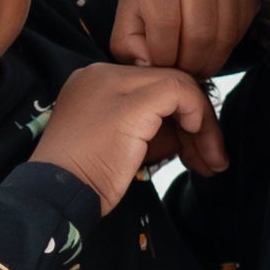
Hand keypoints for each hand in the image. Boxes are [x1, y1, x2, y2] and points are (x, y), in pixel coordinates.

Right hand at [30, 60, 222, 209]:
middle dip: (199, 123)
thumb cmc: (85, 181)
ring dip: (205, 127)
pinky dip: (199, 118)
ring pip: (179, 85)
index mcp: (95, 83)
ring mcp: (113, 83)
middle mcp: (101, 74)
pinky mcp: (129, 102)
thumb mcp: (123, 146)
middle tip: (212, 159)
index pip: (153, 86)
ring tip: (213, 164)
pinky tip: (200, 149)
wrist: (55, 196)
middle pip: (168, 84)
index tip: (196, 149)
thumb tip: (192, 129)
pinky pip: (180, 94)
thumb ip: (152, 129)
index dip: (182, 115)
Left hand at [113, 0, 258, 76]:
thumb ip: (127, 39)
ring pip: (224, 37)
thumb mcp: (130, 0)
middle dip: (188, 64)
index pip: (164, 25)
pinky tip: (209, 46)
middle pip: (199, 34)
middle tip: (179, 71)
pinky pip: (240, 31)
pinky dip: (224, 49)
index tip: (159, 64)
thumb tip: (148, 68)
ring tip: (194, 64)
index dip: (162, 57)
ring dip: (208, 62)